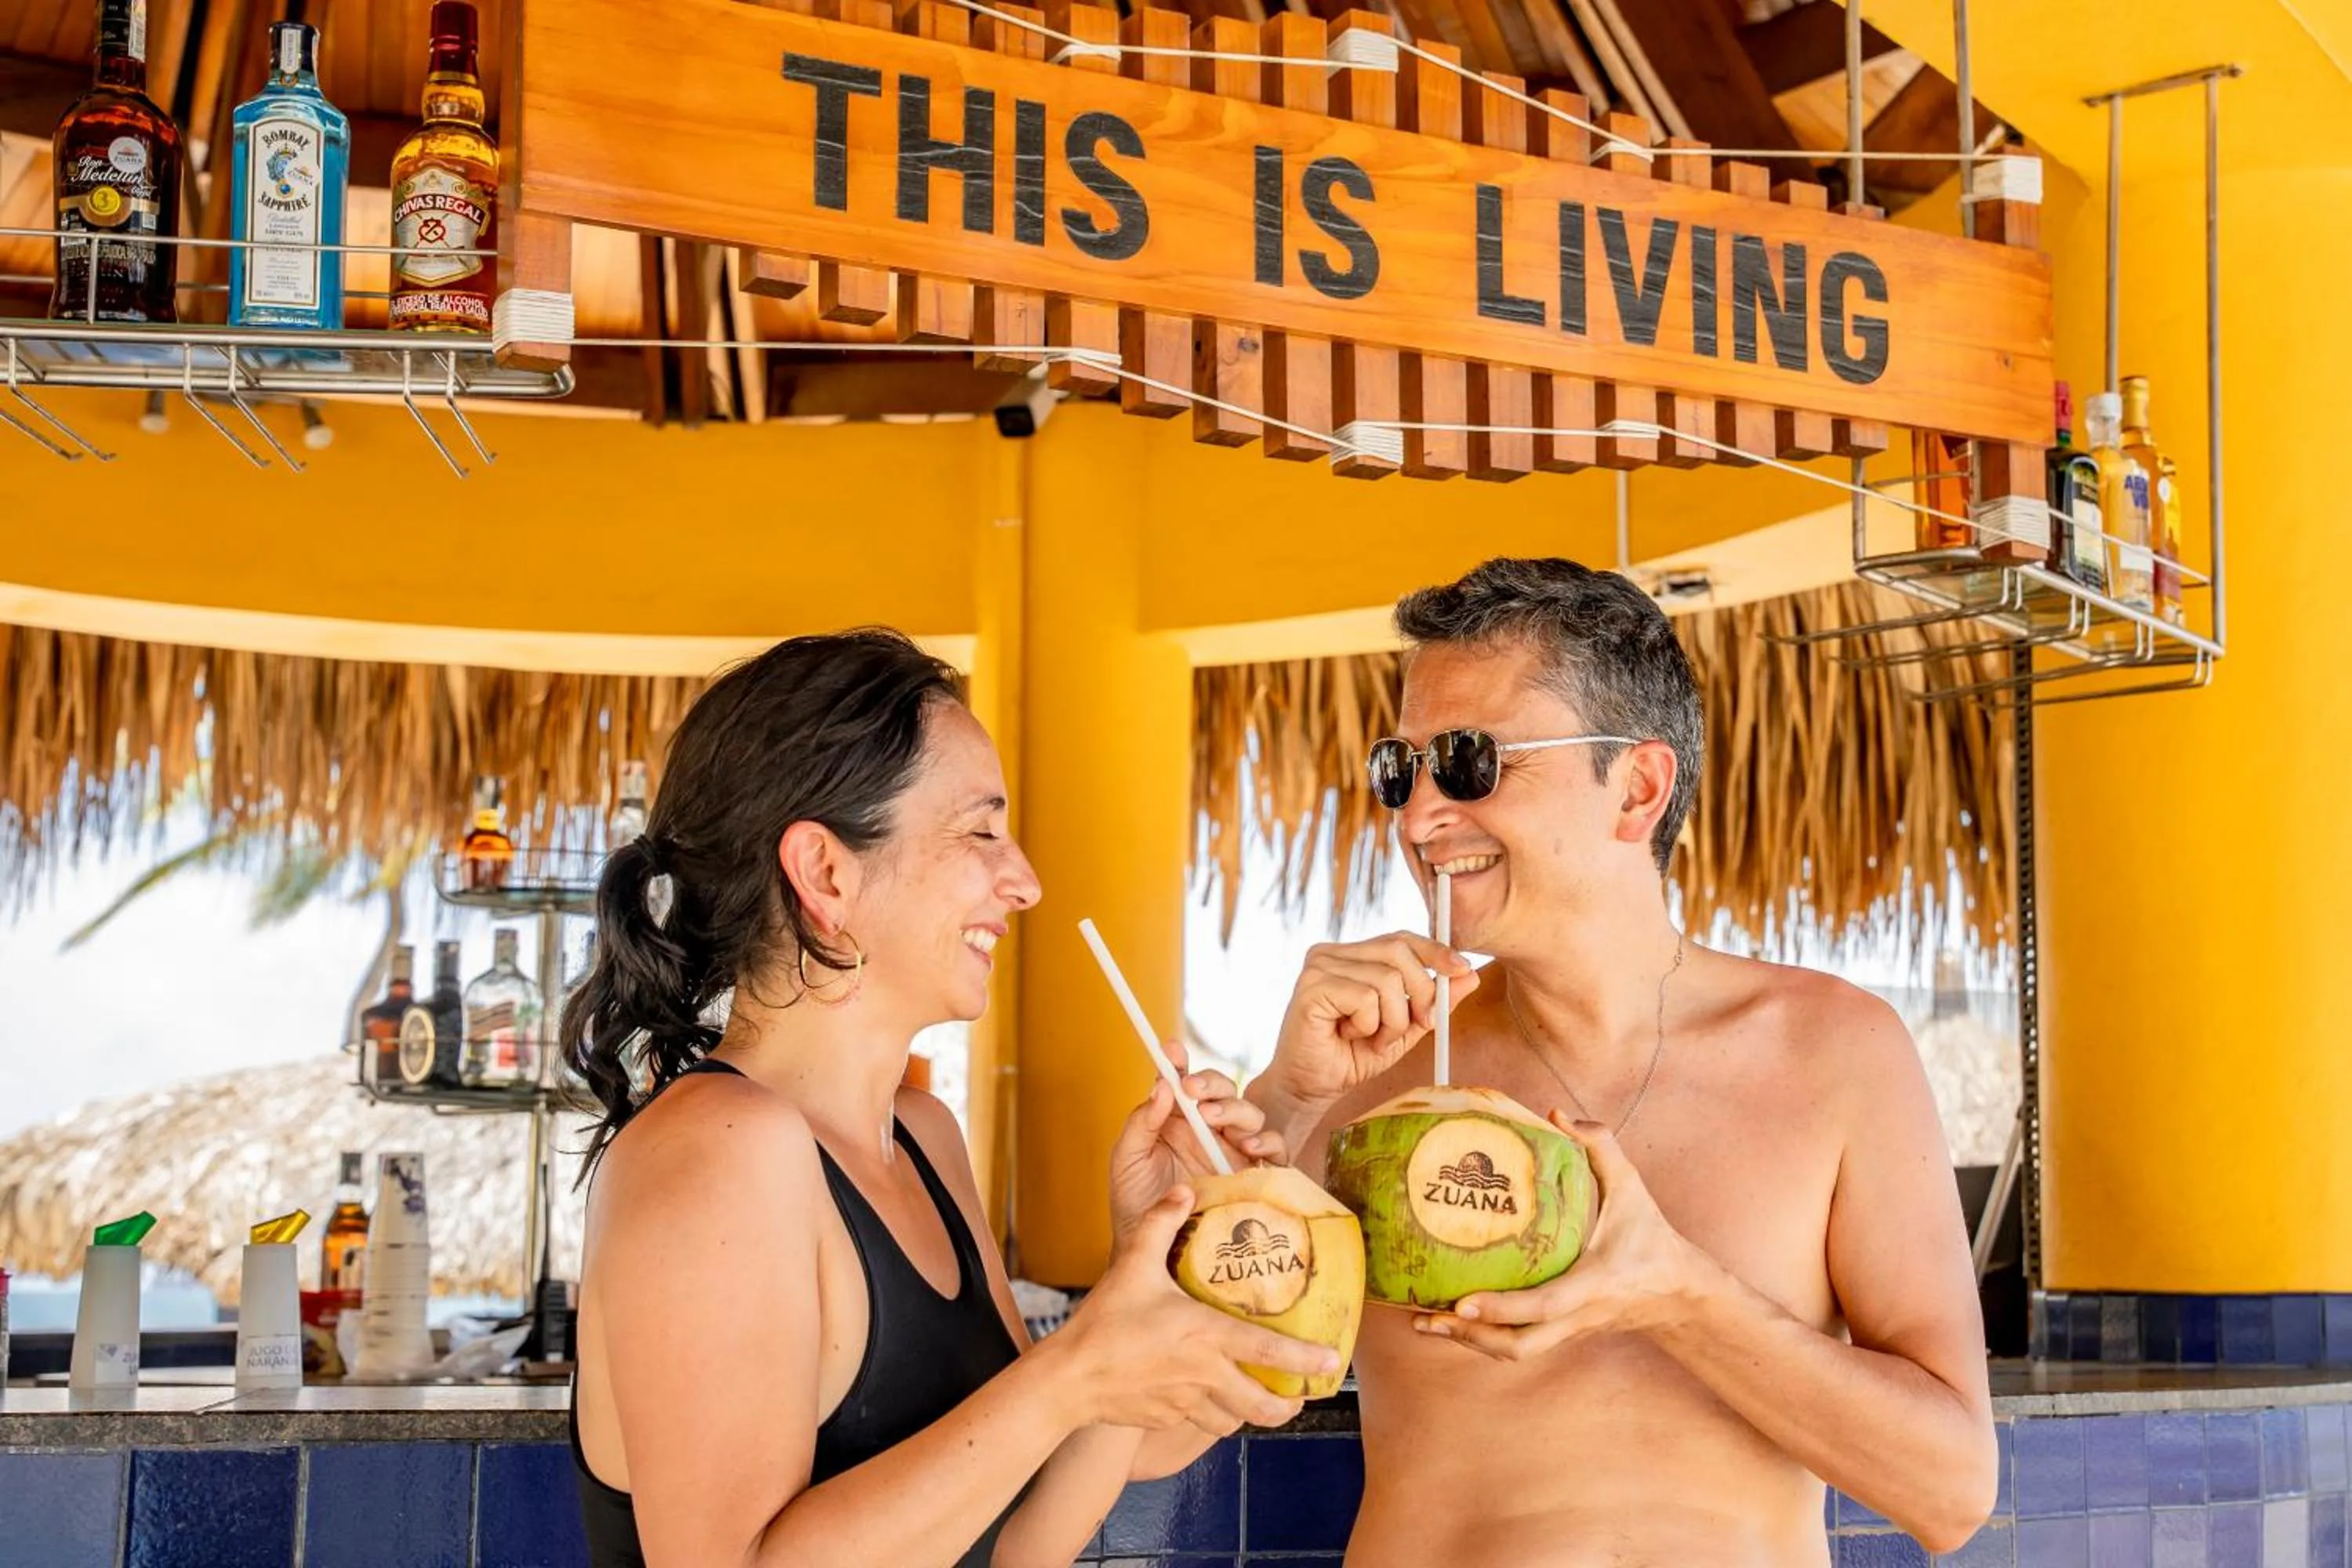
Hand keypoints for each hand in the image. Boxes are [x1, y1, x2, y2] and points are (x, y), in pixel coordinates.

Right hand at [1051, 1186, 1335, 1435]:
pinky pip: (1202, 1422)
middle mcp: (1203, 1374)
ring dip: (1253, 1414)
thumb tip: (1183, 1190)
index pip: (1268, 1352)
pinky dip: (1215, 1416)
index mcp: (1204, 1336)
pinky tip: (1210, 1401)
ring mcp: (1186, 1402)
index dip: (1304, 1360)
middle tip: (1302, 1396)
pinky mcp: (1167, 1418)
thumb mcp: (1132, 1263)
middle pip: (1262, 1404)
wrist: (1068, 1378)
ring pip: (1235, 1420)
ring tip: (1263, 1402)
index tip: (1331, 1362)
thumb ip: (1161, 1224)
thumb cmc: (1103, 1321)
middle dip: (1288, 1405)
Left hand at [1107, 1039, 1282, 1239]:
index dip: (1180, 1063)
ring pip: (1250, 1115)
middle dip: (1211, 1084)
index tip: (1172, 1051)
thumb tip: (1161, 1086)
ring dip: (1235, 1110)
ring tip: (1213, 1119)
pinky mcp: (1253, 1176)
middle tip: (1192, 1091)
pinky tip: (1246, 1146)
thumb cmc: (1136, 1206)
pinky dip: (1266, 1142)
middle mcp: (1208, 1131)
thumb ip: (1141, 1122)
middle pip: (1223, 1092)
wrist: (1152, 1252)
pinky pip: (1273, 1151)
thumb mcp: (1128, 1161)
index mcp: (1177, 1120)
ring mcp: (1233, 1152)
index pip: (1185, 1083)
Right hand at [1258, 933, 1477, 1118]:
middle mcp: (1331, 953)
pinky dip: (1369, 1025)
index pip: (1400, 938)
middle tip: (1421, 1025)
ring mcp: (1318, 967)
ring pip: (1387, 979)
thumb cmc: (1352, 1056)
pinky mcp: (1311, 987)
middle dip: (1421, 992)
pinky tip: (1350, 1036)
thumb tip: (1471, 974)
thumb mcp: (1406, 1027)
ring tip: (1373, 1039)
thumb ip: (1434, 1001)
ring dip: (1393, 1020)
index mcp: (1351, 955)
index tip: (1463, 969)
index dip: (1435, 951)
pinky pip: (1365, 998)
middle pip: (1398, 950)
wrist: (1312, 1088)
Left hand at [1411, 1113, 1709, 1361]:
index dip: (1502, 1308)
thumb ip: (1600, 1147)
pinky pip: (1520, 1345)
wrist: (1679, 1293)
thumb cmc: (1650, 1237)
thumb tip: (1556, 1113)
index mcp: (1594, 1283)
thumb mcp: (1632, 1187)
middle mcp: (1578, 1315)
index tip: (1463, 1302)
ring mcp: (1569, 1330)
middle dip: (1470, 1336)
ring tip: (1425, 1321)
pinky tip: (1453, 1319)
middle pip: (1520, 1346)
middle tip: (1426, 1316)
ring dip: (1469, 1341)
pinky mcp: (1563, 1334)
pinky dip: (1484, 1336)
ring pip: (1515, 1352)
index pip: (1544, 1305)